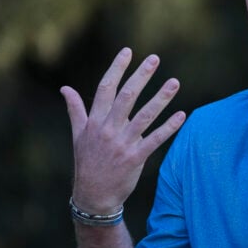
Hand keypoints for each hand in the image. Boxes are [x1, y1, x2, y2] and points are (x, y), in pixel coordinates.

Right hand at [60, 48, 184, 214]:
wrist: (93, 195)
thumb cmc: (87, 162)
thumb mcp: (78, 135)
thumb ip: (76, 110)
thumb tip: (65, 88)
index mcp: (94, 122)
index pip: (106, 89)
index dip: (117, 69)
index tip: (128, 51)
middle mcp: (108, 129)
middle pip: (127, 97)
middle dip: (141, 76)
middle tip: (155, 59)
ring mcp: (122, 143)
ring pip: (144, 116)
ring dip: (161, 98)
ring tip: (175, 82)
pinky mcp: (135, 158)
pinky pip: (155, 140)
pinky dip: (169, 128)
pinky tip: (182, 115)